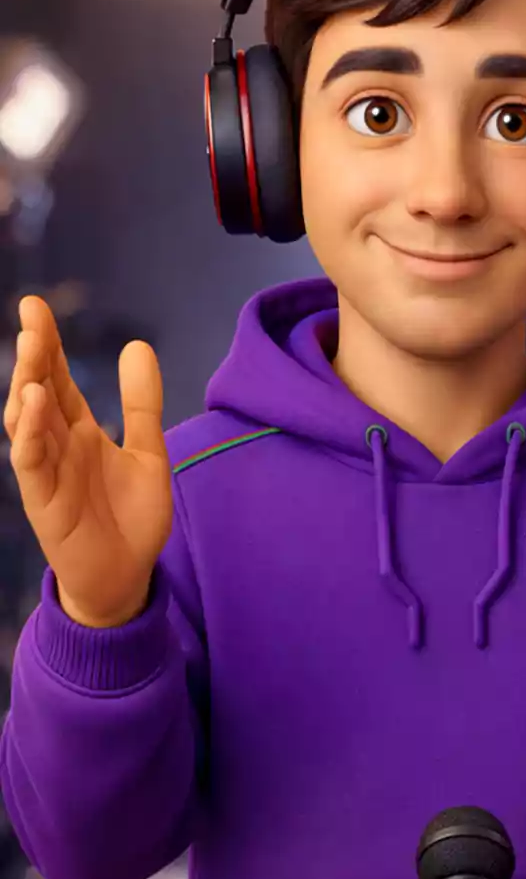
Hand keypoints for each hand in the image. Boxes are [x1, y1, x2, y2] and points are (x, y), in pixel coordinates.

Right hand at [5, 296, 171, 627]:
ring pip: (27, 421)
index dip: (49, 345)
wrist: (128, 572)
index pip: (58, 379)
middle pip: (38, 391)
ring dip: (27, 384)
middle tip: (32, 314)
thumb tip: (137, 345)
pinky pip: (30, 461)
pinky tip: (33, 405)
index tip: (36, 305)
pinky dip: (28, 433)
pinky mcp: (44, 500)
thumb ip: (141, 402)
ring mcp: (47, 471)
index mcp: (79, 431)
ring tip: (34, 347)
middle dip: (35, 354)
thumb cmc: (130, 514)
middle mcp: (57, 446)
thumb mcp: (147, 449)